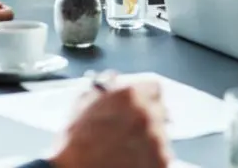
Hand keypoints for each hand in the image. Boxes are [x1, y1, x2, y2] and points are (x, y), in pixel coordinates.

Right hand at [50, 77, 169, 167]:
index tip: (142, 101)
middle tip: (132, 128)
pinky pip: (162, 155)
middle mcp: (146, 114)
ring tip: (127, 148)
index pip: (153, 86)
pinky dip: (151, 157)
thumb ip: (102, 87)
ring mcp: (156, 139)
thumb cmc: (75, 144)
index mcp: (129, 95)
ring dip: (149, 138)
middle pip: (159, 109)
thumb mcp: (82, 105)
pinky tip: (132, 160)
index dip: (145, 94)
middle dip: (148, 116)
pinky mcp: (161, 161)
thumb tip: (112, 78)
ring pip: (161, 133)